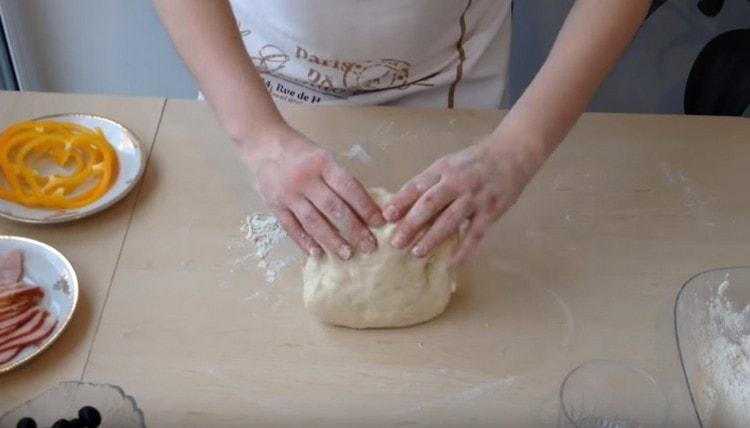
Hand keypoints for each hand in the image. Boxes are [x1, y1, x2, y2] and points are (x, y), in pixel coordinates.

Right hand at [242, 126, 384, 259]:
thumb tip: (364, 208)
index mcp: (322, 163)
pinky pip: (291, 227)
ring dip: (332, 240)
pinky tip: (318, 253)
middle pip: (333, 208)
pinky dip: (305, 242)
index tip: (380, 222)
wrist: (262, 143)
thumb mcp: (323, 156)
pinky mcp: (274, 205)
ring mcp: (288, 194)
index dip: (365, 207)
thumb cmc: (300, 152)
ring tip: (347, 255)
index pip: (348, 188)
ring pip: (313, 222)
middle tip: (369, 247)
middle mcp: (305, 179)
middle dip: (353, 230)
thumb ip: (339, 179)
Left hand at [383, 134, 536, 262]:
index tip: (386, 216)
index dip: (401, 201)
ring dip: (433, 238)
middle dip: (411, 224)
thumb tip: (403, 206)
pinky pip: (476, 232)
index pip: (417, 186)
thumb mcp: (449, 165)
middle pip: (429, 205)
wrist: (512, 154)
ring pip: (450, 220)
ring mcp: (475, 197)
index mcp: (443, 169)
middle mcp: (457, 183)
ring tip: (418, 253)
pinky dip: (464, 248)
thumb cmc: (474, 162)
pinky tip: (452, 260)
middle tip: (396, 243)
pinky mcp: (492, 210)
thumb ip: (430, 183)